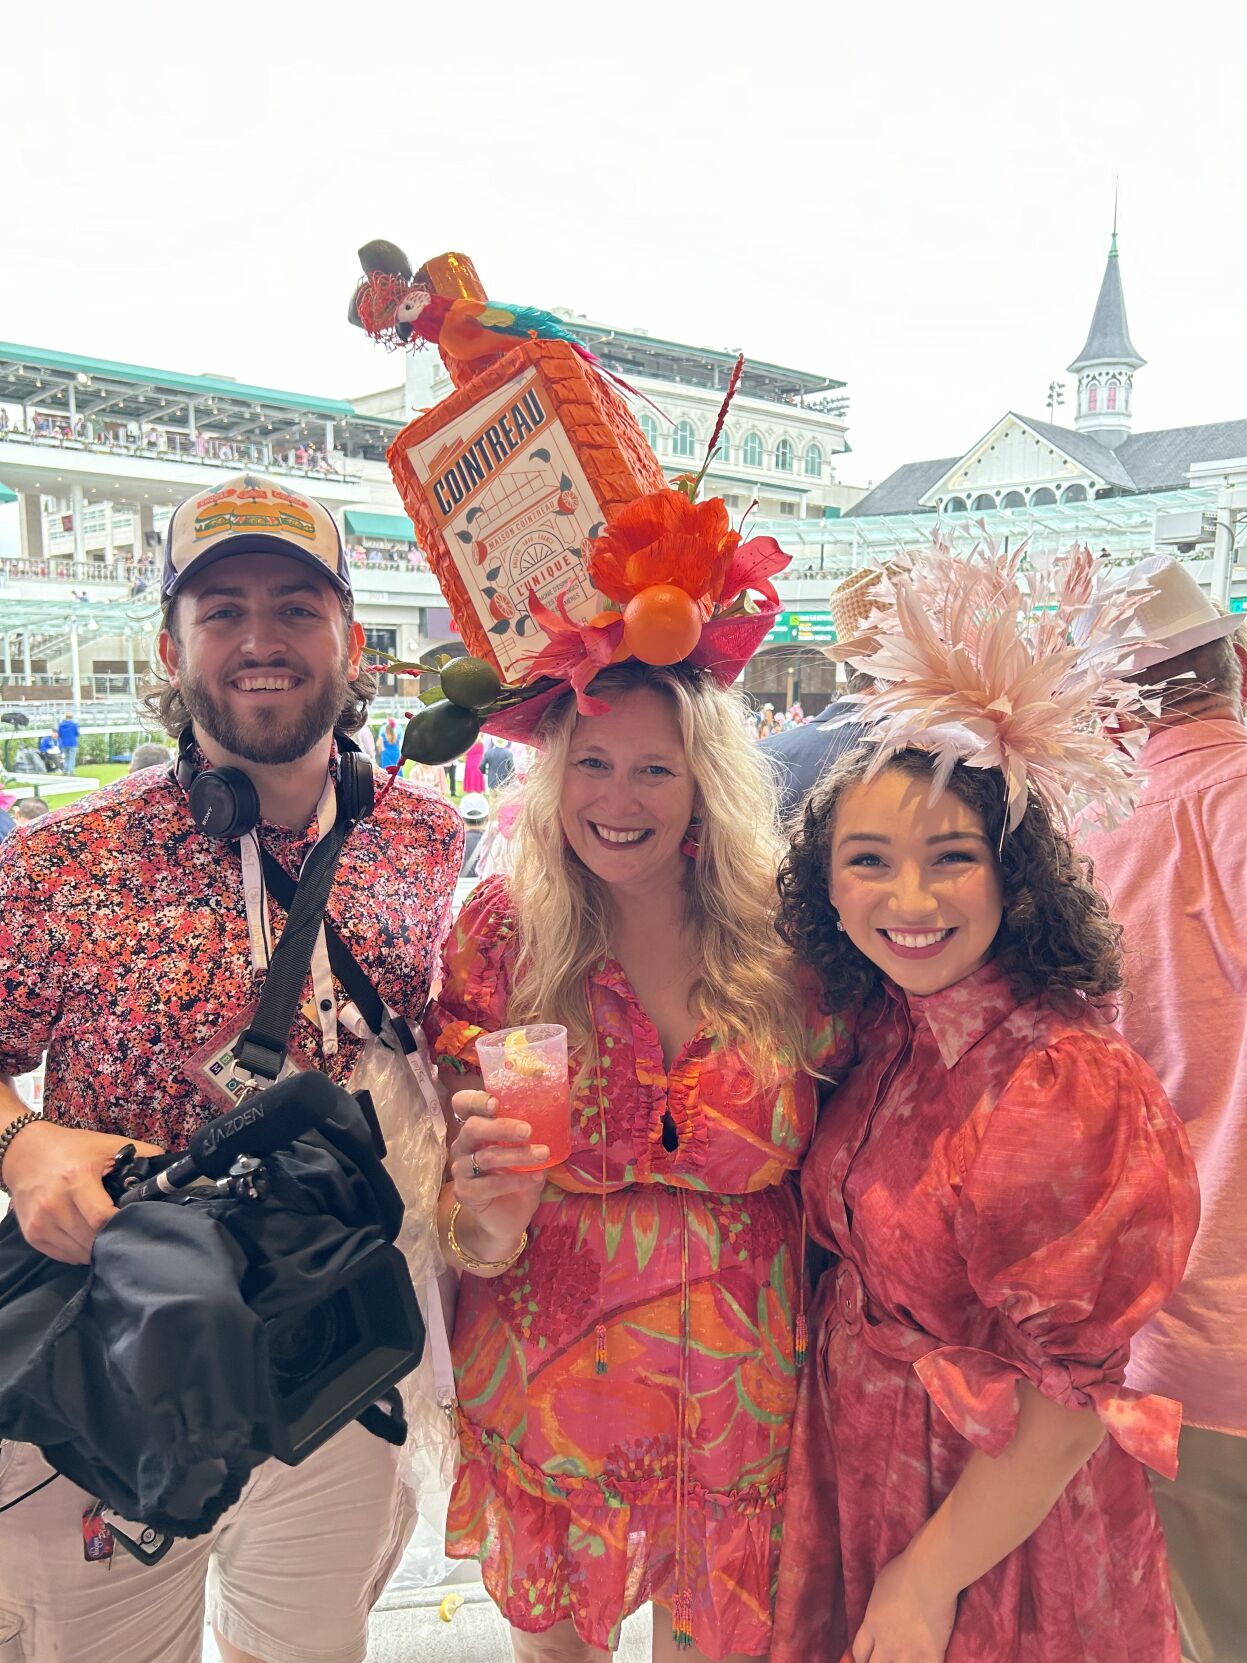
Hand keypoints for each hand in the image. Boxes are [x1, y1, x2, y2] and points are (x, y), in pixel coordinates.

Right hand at [4, 1121, 164, 1264]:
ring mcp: (40, 1222)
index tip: (138, 1223)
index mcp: (75, 1180)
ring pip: (78, 1252)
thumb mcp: (107, 1145)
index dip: (123, 1225)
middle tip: (129, 1233)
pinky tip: (89, 1238)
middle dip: (113, 1239)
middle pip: (91, 1239)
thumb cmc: (70, 1148)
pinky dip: (79, 1251)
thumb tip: (170, 1165)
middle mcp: (54, 1204)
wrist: (25, 1152)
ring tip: (109, 1235)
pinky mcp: (32, 1234)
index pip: (102, 1219)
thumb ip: (141, 1154)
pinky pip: (63, 1255)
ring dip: (96, 1248)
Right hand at [448, 1089, 546, 1257]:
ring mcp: (460, 1170)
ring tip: (542, 1154)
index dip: (475, 1100)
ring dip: (517, 1155)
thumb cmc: (517, 1179)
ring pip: (485, 1157)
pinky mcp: (465, 1193)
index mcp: (475, 1128)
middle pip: (473, 1128)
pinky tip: (534, 1179)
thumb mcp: (527, 1153)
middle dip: (501, 1127)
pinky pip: (488, 1185)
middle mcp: (463, 1145)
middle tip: (528, 1130)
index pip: (463, 1105)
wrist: (506, 1220)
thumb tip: (554, 1120)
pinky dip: (514, 1180)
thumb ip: (532, 1138)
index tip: (495, 1103)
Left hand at [850, 1548, 956, 1662]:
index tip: (865, 1658)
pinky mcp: (931, 1655)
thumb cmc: (903, 1572)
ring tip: (904, 1659)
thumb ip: (878, 1607)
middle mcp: (887, 1643)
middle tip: (883, 1660)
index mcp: (872, 1624)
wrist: (929, 1575)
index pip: (859, 1651)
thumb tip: (881, 1611)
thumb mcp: (880, 1587)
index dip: (861, 1658)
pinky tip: (926, 1660)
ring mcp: (909, 1652)